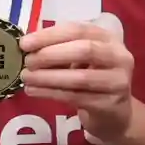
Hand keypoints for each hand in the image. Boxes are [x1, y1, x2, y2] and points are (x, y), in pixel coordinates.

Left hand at [20, 21, 137, 144]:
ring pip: (79, 77)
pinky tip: (33, 91)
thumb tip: (28, 45)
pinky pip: (75, 97)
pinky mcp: (109, 104)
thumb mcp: (81, 59)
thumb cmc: (92, 79)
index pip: (79, 30)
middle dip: (50, 55)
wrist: (114, 114)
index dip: (50, 35)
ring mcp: (118, 82)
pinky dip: (50, 93)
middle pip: (84, 50)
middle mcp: (119, 57)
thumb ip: (60, 48)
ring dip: (47, 77)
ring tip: (26, 77)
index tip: (25, 43)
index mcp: (109, 39)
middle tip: (27, 62)